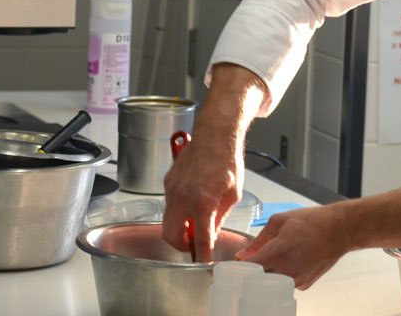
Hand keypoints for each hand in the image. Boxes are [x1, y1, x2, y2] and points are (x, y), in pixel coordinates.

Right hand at [161, 132, 243, 261]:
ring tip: (196, 218)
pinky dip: (178, 209)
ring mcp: (172, 190)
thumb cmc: (228, 160)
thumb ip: (220, 216)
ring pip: (167, 220)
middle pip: (170, 236)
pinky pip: (169, 204)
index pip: (200, 239)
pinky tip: (192, 200)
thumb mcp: (233, 193)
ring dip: (179, 226)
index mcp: (203, 202)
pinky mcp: (168, 182)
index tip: (204, 265)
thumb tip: (211, 232)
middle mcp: (183, 198)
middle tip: (194, 241)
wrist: (215, 135)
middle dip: (181, 245)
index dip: (202, 256)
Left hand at [235, 205, 353, 289]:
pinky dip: (282, 274)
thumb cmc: (313, 221)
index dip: (238, 268)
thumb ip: (259, 239)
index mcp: (280, 250)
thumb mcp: (281, 220)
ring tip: (277, 256)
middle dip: (253, 271)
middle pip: (259, 278)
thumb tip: (243, 255)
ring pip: (271, 283)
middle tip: (253, 260)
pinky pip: (285, 283)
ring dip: (268, 273)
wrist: (340, 230)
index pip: (250, 267)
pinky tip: (291, 261)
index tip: (232, 265)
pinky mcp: (305, 284)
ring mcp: (297, 279)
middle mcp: (288, 268)